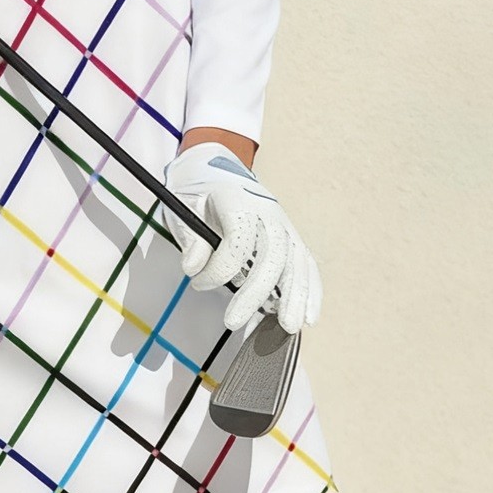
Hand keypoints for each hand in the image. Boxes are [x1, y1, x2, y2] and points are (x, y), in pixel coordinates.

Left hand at [162, 140, 321, 334]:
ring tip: (286, 327)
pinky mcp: (292, 236)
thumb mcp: (182, 206)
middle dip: (256, 293)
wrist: (217, 166)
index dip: (219, 269)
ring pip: (296, 262)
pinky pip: (307, 263)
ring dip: (294, 297)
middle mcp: (267, 212)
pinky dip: (311, 290)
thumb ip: (190, 238)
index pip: (238, 240)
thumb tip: (194, 267)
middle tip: (234, 321)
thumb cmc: (199, 190)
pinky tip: (308, 316)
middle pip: (271, 255)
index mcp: (237, 200)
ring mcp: (284, 224)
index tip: (198, 283)